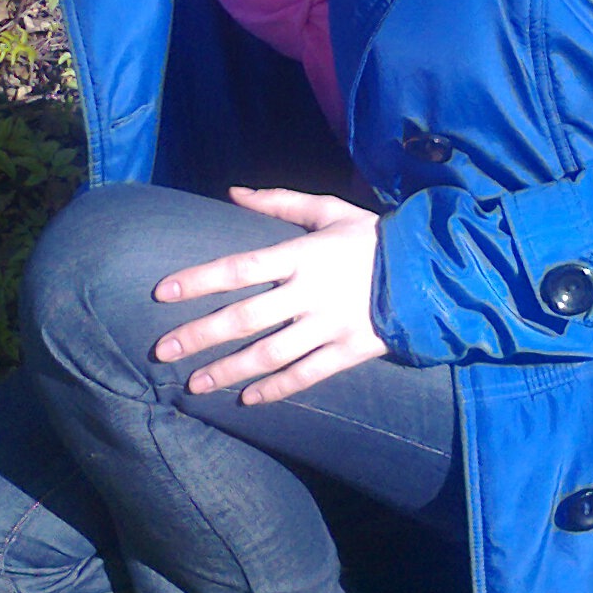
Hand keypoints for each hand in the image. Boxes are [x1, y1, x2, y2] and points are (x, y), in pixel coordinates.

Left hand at [153, 187, 385, 404]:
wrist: (430, 269)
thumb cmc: (372, 236)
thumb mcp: (329, 209)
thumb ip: (279, 202)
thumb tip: (232, 192)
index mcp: (302, 255)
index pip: (239, 267)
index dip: (199, 280)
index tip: (163, 293)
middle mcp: (310, 293)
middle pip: (244, 318)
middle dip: (199, 336)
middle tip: (162, 352)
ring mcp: (330, 325)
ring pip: (269, 354)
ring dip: (228, 371)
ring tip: (194, 385)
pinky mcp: (350, 351)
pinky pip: (307, 375)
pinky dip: (276, 389)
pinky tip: (247, 399)